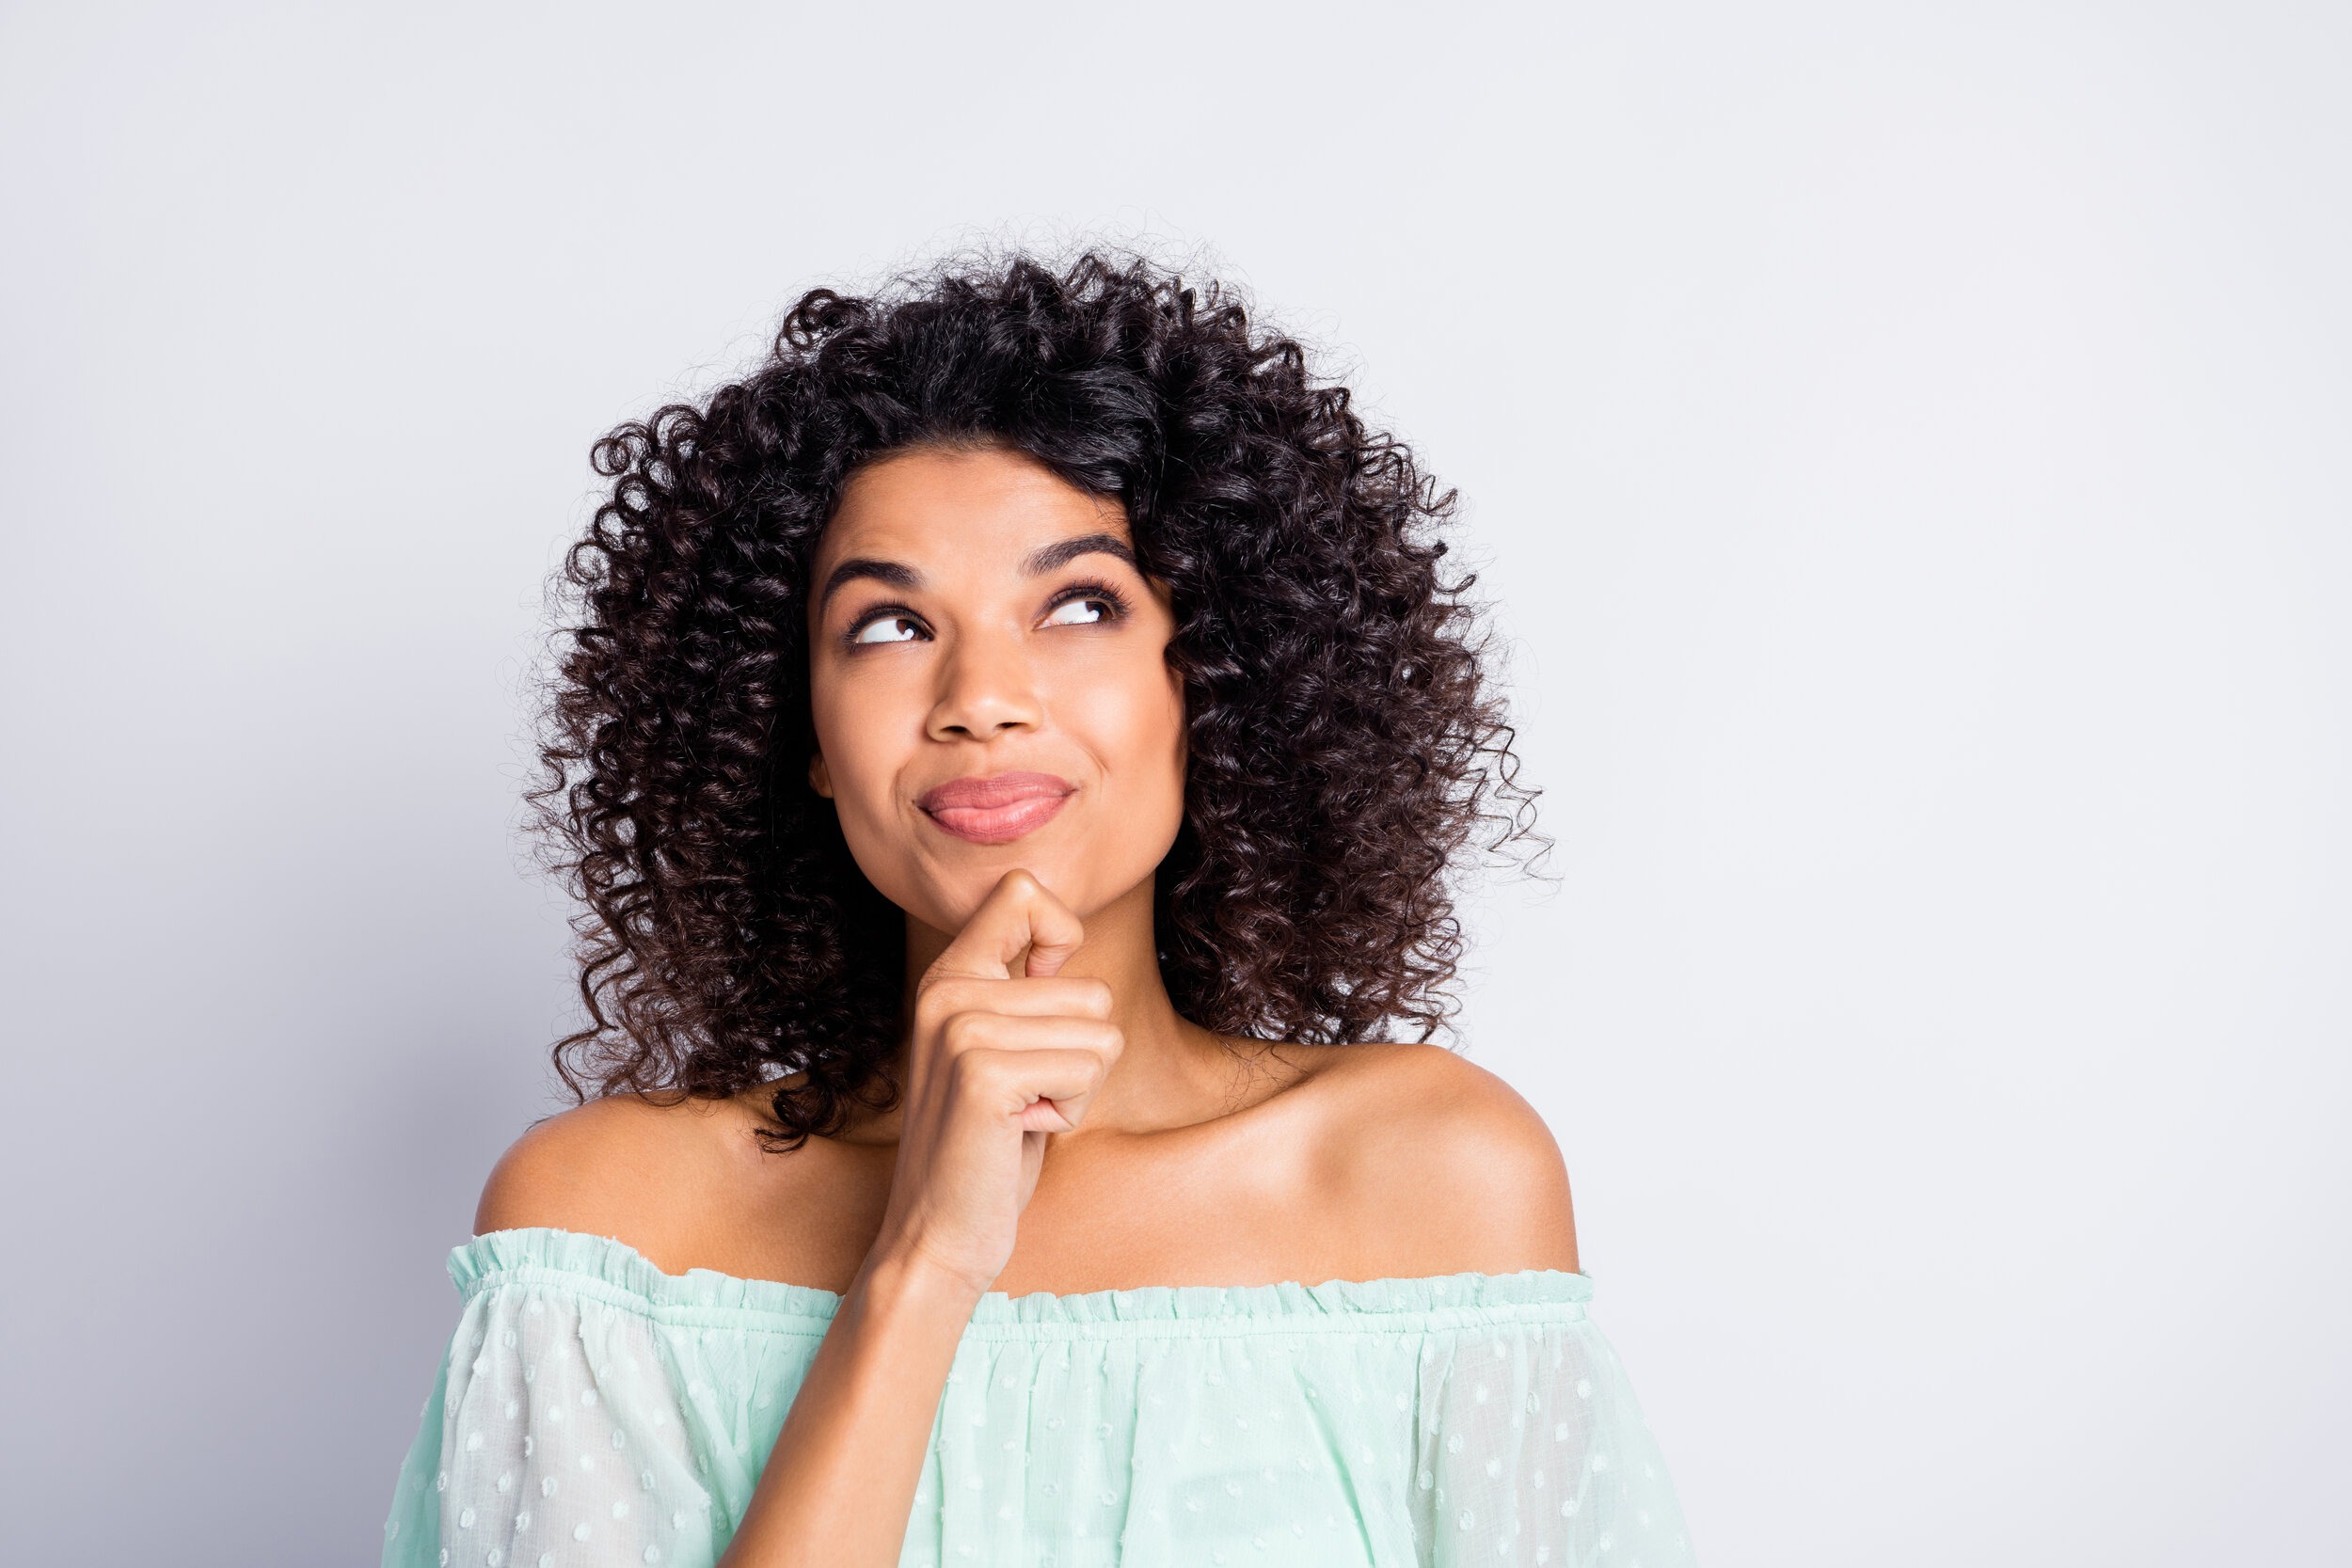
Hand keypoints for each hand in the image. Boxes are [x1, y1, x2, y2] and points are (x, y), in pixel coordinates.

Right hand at [866, 869, 1121, 1298]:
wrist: (937, 1233)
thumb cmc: (989, 1143)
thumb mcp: (1002, 1048)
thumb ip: (1023, 990)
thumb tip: (1062, 933)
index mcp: (947, 976)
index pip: (1023, 893)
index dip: (1060, 936)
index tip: (1039, 997)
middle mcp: (946, 991)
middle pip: (1092, 991)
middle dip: (1079, 1055)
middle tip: (1021, 1094)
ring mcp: (960, 1029)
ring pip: (1100, 1034)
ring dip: (1076, 1087)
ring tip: (1019, 1112)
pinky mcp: (982, 1073)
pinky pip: (1088, 1072)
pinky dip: (1068, 1113)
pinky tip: (1017, 1131)